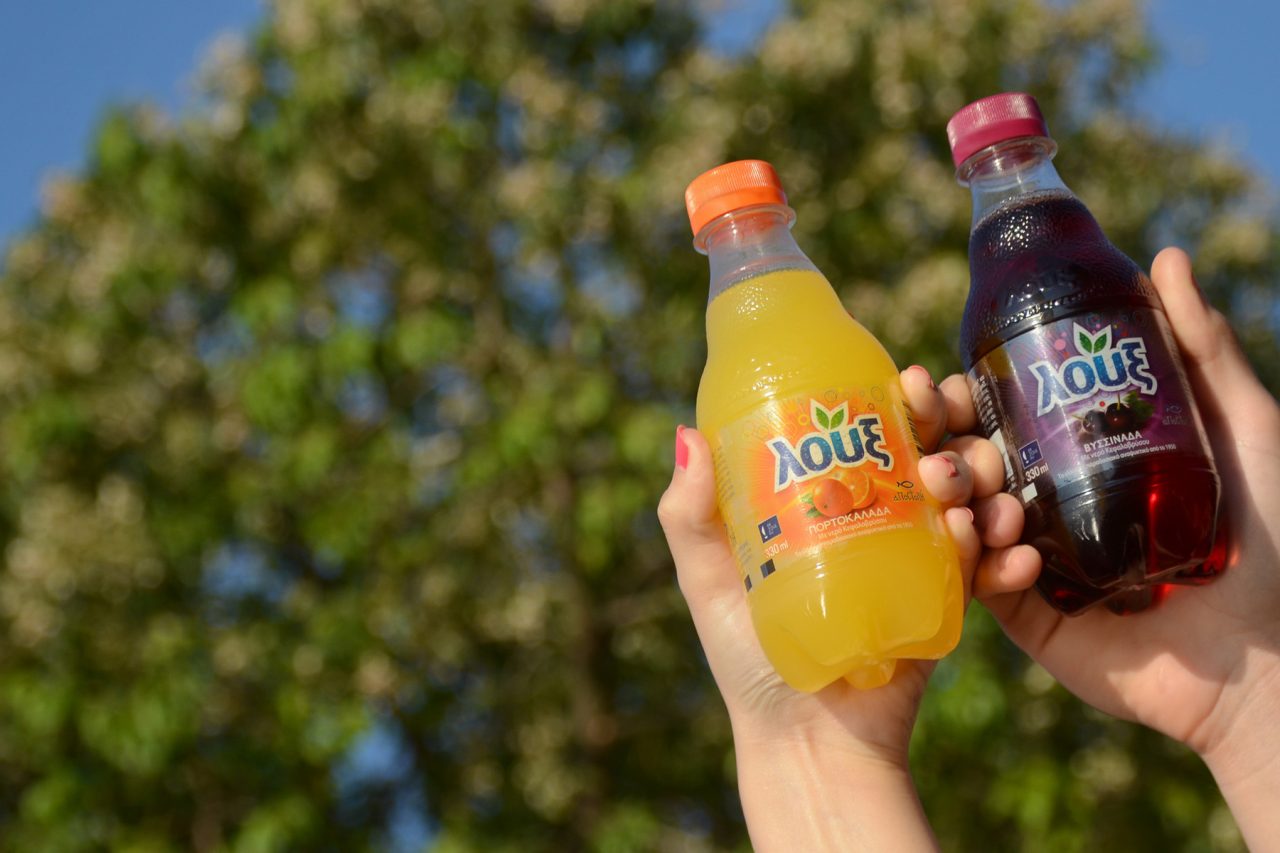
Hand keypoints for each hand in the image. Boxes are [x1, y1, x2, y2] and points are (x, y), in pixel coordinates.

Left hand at [658, 367, 1037, 849]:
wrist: (806, 741)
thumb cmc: (747, 660)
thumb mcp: (711, 581)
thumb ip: (690, 517)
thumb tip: (687, 434)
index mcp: (828, 500)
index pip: (870, 429)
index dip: (897, 399)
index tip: (909, 380)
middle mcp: (879, 518)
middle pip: (930, 453)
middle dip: (952, 435)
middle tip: (945, 443)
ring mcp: (919, 557)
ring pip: (970, 499)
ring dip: (984, 485)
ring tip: (969, 498)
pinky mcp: (948, 602)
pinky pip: (987, 567)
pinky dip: (1002, 552)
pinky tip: (1004, 545)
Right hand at [970, 248, 1279, 846]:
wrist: (1272, 656)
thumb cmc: (1272, 540)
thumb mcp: (1244, 428)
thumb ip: (1204, 348)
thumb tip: (1163, 256)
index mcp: (1074, 463)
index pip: (998, 420)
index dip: (959, 397)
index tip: (936, 375)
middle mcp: (1043, 508)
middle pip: (967, 466)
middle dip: (939, 441)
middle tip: (933, 421)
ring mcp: (1030, 565)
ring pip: (960, 522)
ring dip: (951, 495)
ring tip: (969, 486)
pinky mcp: (1030, 619)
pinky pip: (983, 587)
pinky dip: (983, 562)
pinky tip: (1008, 546)